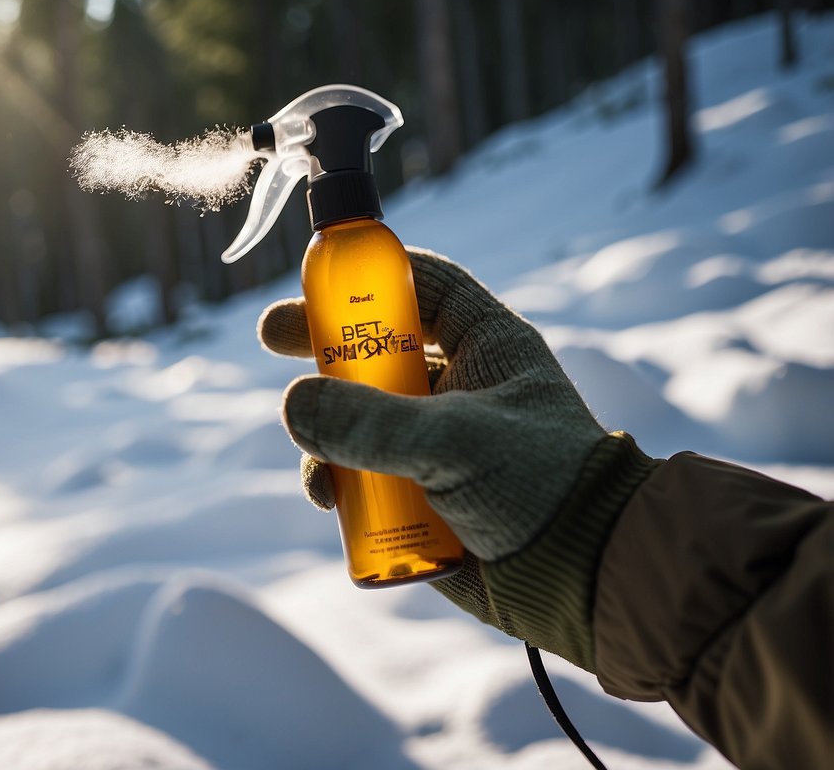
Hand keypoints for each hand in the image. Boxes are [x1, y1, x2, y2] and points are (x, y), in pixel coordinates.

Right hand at [258, 247, 658, 669]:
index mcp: (487, 345)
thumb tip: (293, 405)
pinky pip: (359, 470)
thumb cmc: (537, 488)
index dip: (372, 273)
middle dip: (322, 343)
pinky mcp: (419, 491)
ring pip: (357, 412)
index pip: (425, 284)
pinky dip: (335, 479)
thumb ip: (369, 422)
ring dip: (324, 427)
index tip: (316, 277)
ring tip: (317, 460)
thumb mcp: (453, 442)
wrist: (579, 579)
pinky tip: (330, 500)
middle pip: (375, 344)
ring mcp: (434, 438)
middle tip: (273, 336)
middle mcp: (458, 384)